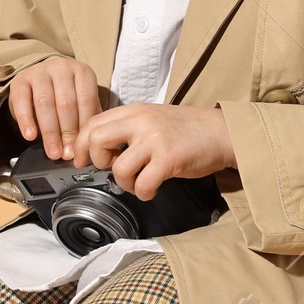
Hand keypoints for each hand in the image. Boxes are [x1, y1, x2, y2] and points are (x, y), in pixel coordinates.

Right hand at [8, 57, 100, 159]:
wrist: (40, 82)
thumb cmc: (65, 96)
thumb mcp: (81, 103)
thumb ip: (86, 121)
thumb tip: (87, 148)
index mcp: (82, 71)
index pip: (86, 99)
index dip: (84, 126)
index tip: (82, 147)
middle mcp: (61, 67)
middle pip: (66, 103)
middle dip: (67, 132)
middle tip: (67, 153)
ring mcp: (39, 71)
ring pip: (45, 103)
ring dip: (50, 132)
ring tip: (53, 151)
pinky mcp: (19, 80)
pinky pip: (22, 102)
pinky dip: (26, 121)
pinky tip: (30, 136)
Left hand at [71, 102, 233, 199]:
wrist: (222, 132)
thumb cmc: (188, 130)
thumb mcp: (152, 119)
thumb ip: (127, 129)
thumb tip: (99, 149)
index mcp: (134, 110)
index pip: (92, 124)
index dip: (81, 146)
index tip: (81, 160)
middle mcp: (141, 121)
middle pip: (96, 141)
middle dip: (98, 162)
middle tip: (114, 168)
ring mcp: (155, 139)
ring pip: (118, 168)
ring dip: (125, 183)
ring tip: (139, 182)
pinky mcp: (169, 158)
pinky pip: (143, 184)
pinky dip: (144, 193)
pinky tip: (152, 189)